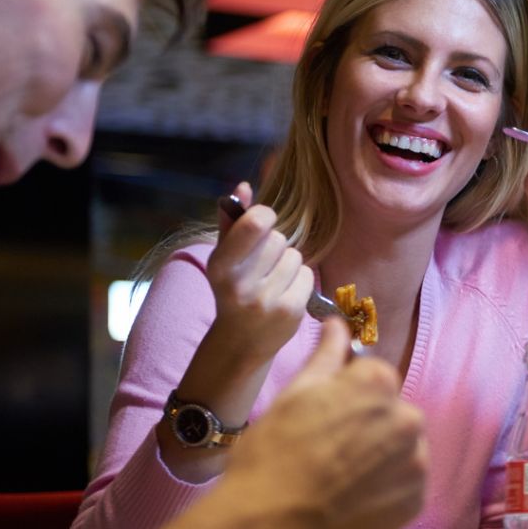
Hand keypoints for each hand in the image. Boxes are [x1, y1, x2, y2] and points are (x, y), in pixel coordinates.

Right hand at [204, 181, 312, 360]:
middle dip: (274, 247)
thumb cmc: (233, 290)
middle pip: (277, 239)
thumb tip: (245, 186)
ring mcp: (266, 300)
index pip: (254, 224)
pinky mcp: (290, 312)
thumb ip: (233, 222)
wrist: (241, 341)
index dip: (264, 216)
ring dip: (287, 264)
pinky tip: (283, 294)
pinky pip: (307, 275)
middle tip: (262, 267)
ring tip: (272, 282)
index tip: (262, 223)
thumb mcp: (224, 258)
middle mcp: (240, 284)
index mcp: (220, 266)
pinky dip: (299, 281)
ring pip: (294, 256)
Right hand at [216, 318, 426, 528]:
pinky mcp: (417, 501)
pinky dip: (386, 491)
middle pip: (391, 413)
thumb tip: (338, 324)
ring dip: (381, 458)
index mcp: (378, 383)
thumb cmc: (272, 457)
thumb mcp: (293, 396)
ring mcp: (418, 461)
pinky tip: (352, 503)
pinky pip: (406, 485)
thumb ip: (327, 356)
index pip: (372, 376)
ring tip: (339, 482)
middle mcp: (408, 417)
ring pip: (402, 449)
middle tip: (327, 453)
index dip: (344, 397)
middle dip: (367, 427)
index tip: (321, 419)